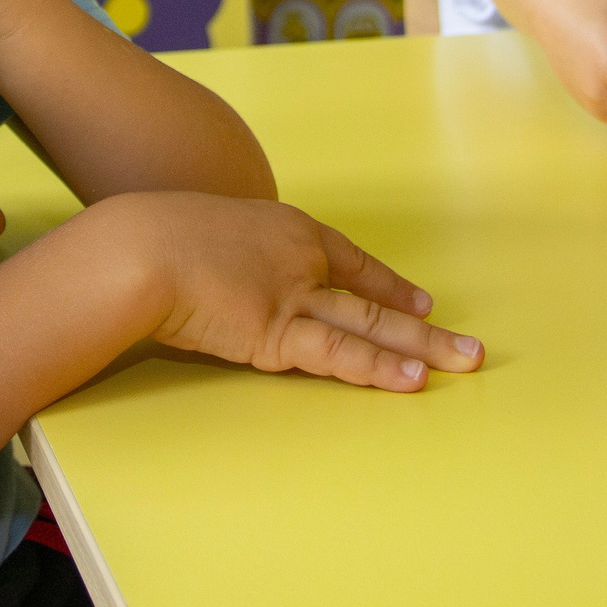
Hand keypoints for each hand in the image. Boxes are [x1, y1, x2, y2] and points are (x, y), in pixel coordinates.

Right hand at [126, 192, 482, 392]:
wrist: (138, 247)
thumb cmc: (153, 239)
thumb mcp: (202, 232)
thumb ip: (229, 256)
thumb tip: (226, 277)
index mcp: (282, 228)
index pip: (348, 259)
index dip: (386, 283)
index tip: (418, 300)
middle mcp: (300, 259)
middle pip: (373, 296)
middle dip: (422, 324)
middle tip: (468, 344)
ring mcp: (294, 296)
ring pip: (370, 326)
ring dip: (422, 347)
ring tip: (465, 362)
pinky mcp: (278, 333)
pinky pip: (338, 354)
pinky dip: (378, 367)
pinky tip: (412, 378)